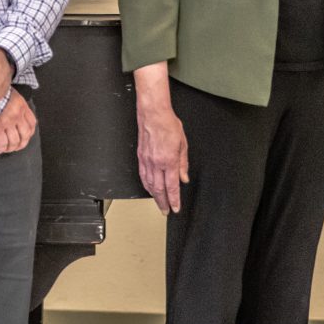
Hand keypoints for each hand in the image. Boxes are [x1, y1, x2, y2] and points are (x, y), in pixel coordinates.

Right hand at [0, 89, 35, 153]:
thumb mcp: (10, 96)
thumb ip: (16, 105)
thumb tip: (17, 116)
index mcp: (22, 106)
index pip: (32, 123)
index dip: (30, 133)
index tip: (26, 137)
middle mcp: (17, 115)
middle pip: (25, 135)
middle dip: (21, 144)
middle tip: (16, 147)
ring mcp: (8, 122)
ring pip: (14, 141)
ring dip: (10, 148)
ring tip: (6, 149)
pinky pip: (2, 142)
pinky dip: (1, 148)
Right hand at [133, 62, 188, 214]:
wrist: (153, 113)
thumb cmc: (168, 124)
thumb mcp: (183, 144)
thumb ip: (183, 163)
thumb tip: (184, 178)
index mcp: (169, 160)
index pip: (172, 186)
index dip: (174, 199)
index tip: (176, 208)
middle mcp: (156, 162)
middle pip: (159, 189)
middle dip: (163, 202)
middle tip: (166, 211)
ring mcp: (146, 160)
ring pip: (149, 184)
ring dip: (153, 196)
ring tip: (158, 202)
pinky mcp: (140, 156)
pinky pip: (142, 175)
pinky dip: (145, 185)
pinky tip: (148, 188)